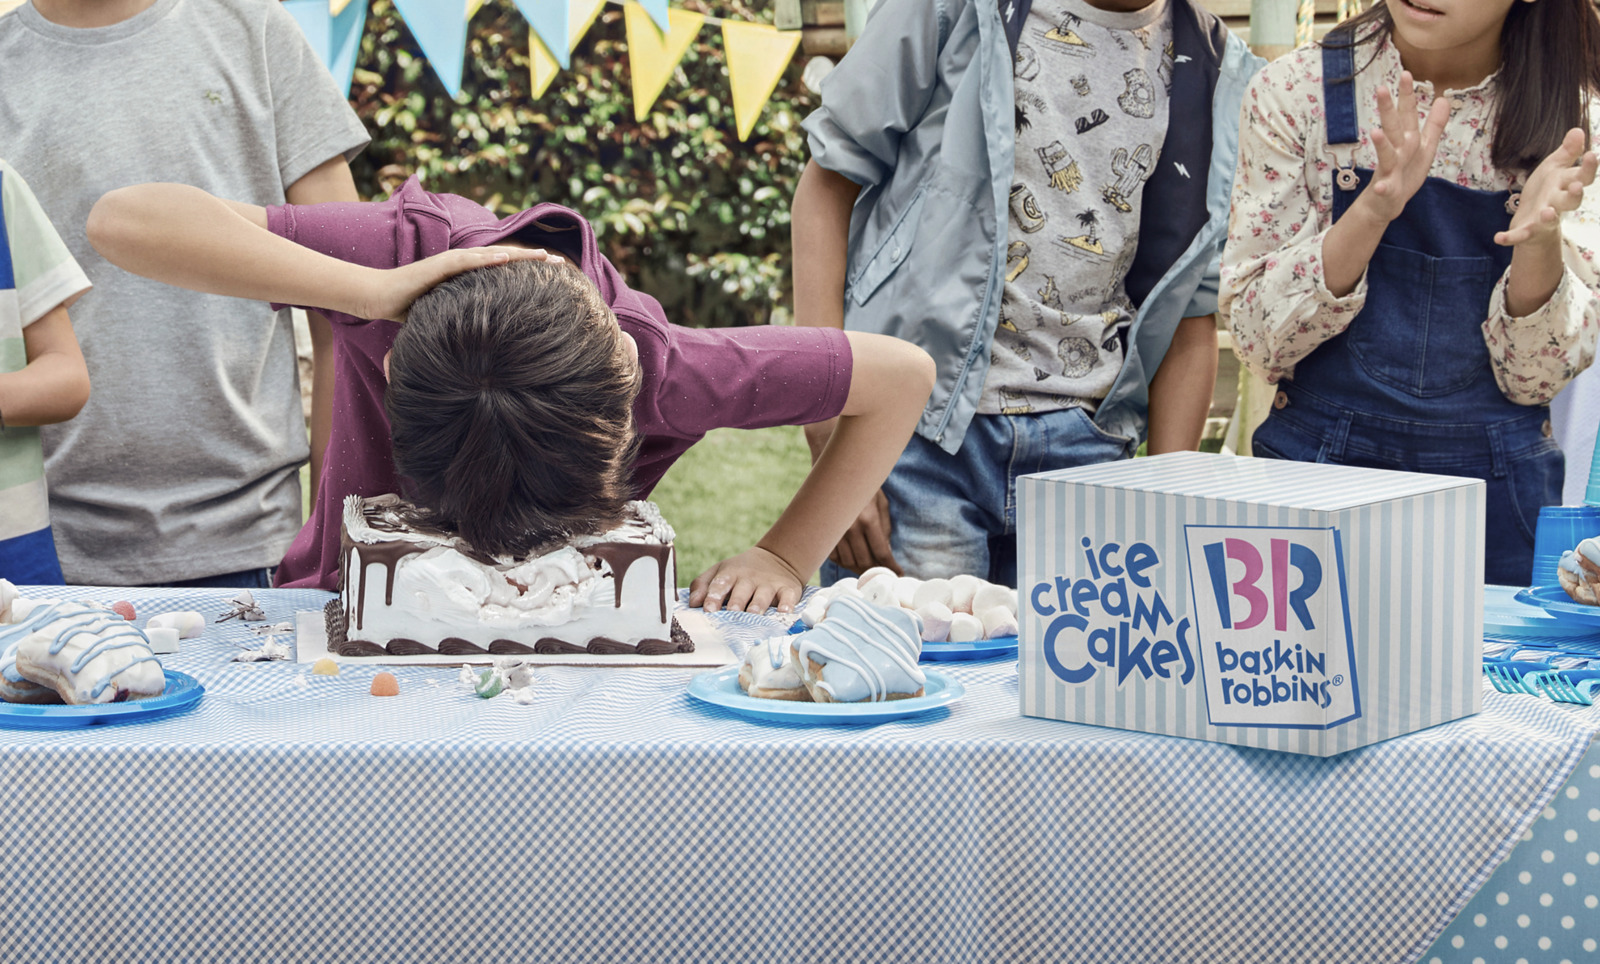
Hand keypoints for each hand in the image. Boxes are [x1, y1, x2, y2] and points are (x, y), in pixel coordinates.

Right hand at [358, 246, 559, 321]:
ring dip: (518, 255)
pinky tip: (506, 259)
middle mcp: (462, 264)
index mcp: (466, 275)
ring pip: (490, 256)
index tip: (552, 275)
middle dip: (532, 259)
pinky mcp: (436, 267)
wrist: (378, 297)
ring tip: (543, 256)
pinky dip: (486, 259)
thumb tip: (484, 343)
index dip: (527, 270)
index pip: (502, 270)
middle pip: (503, 259)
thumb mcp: (445, 314)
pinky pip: (465, 261)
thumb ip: (465, 320)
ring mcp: (450, 263)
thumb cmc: (409, 308)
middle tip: (561, 262)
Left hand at [688, 545, 806, 613]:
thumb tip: (693, 603)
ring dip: (758, 605)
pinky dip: (787, 605)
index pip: (720, 584)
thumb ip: (702, 586)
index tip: (708, 608)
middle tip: (732, 612)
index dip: (714, 596)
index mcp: (730, 574)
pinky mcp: (788, 589)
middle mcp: (750, 578)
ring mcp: (769, 583)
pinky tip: (784, 612)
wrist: (777, 558)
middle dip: (736, 602)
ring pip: (763, 595)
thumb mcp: (720, 572)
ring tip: (754, 614)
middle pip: (742, 591)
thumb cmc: (741, 572)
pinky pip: (788, 597)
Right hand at [827, 488, 900, 575]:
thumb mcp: (881, 503)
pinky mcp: (825, 533)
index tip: (898, 574)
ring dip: (861, 568)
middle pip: (865, 561)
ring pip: (849, 562)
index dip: (891, 567)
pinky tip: (853, 560)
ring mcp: (835, 532)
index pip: (882, 552)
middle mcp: (850, 528)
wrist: (836, 474)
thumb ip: (885, 529)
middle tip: (884, 573)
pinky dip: (844, 563)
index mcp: (868, 519)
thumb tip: (886, 551)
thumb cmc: (863, 487)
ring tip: (870, 568)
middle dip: (876, 570)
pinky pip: (834, 557)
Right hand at [1355, 72, 1451, 224]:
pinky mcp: (1387, 189)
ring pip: (1386, 154)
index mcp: (1407, 140)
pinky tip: (1381, 186)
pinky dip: (1383, 187)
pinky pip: (1385, 187)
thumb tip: (1444, 98)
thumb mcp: (1425, 147)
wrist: (1386, 203)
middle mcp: (1397, 151)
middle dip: (1387, 110)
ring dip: (1381, 144)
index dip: (1407, 95)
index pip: (1408, 114)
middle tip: (1380, 89)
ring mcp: (1389, 170)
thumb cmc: (1405, 172)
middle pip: (1393, 128)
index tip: (1406, 73)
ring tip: (1376, 131)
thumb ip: (1434, 124)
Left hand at [1495, 128, 1598, 247]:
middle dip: (1575, 194)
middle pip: (1571, 200)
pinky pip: (1520, 235)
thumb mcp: (1555, 167)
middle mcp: (1558, 202)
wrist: (1532, 218)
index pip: (1582, 176)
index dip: (1588, 167)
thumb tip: (1578, 129)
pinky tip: (1498, 238)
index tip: (1591, 155)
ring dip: (1549, 217)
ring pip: (1550, 219)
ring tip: (1547, 213)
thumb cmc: (1546, 190)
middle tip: (1576, 187)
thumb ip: (1567, 152)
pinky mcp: (1527, 231)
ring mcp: (1543, 219)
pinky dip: (1510, 238)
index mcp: (1566, 185)